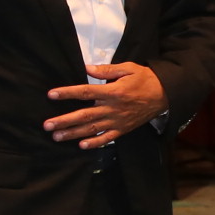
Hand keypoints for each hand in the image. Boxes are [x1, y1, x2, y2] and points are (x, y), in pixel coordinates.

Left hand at [44, 62, 165, 147]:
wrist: (166, 94)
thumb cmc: (145, 79)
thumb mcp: (128, 68)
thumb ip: (107, 70)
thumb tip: (86, 68)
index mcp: (113, 91)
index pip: (86, 92)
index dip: (68, 93)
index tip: (51, 95)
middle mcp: (113, 108)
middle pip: (85, 115)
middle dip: (65, 120)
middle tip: (47, 125)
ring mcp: (118, 121)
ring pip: (92, 129)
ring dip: (73, 133)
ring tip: (57, 136)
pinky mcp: (123, 129)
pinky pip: (108, 138)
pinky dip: (95, 143)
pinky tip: (82, 146)